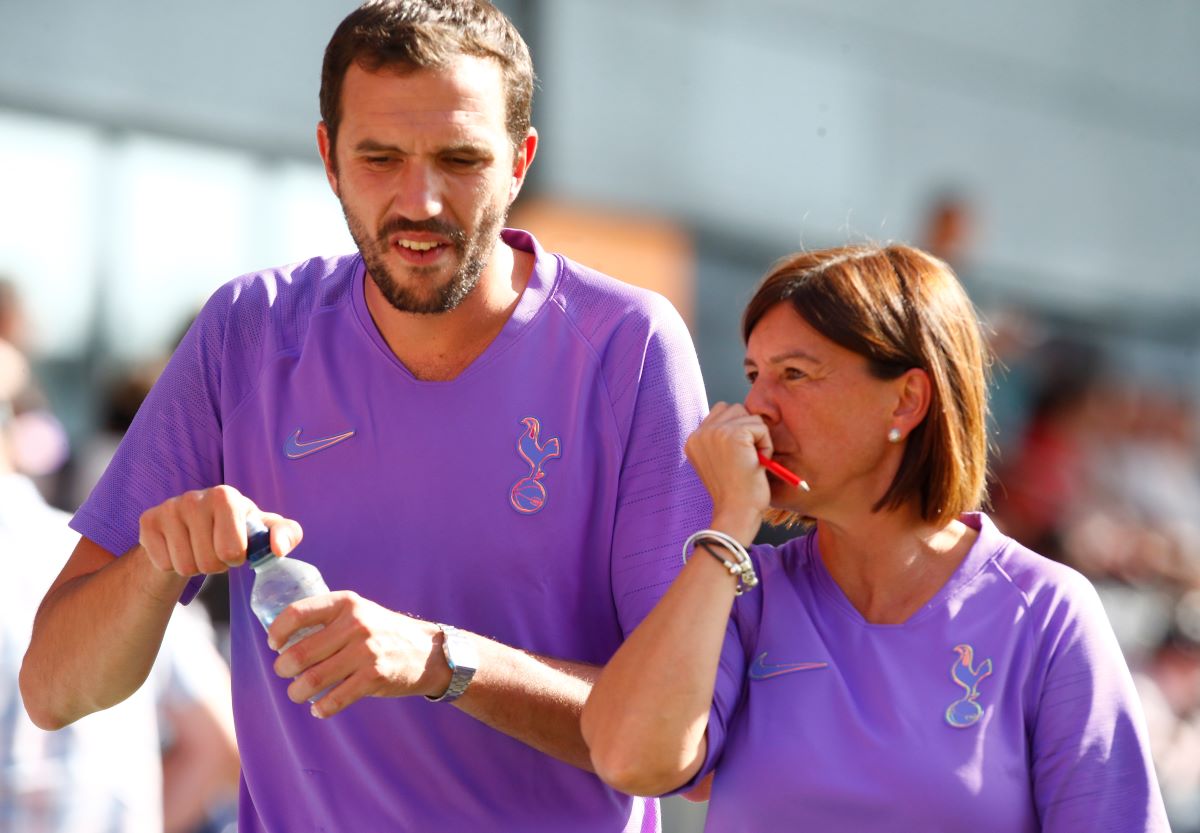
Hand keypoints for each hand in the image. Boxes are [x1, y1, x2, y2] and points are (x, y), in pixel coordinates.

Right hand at [137, 485, 302, 576]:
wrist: (196, 528)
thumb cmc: (238, 529)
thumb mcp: (265, 531)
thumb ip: (286, 534)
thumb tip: (278, 549)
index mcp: (225, 496)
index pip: (231, 550)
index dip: (236, 558)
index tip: (236, 548)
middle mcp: (194, 497)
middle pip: (207, 562)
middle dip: (215, 565)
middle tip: (215, 551)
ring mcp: (168, 508)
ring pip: (184, 566)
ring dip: (195, 566)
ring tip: (199, 549)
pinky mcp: (148, 521)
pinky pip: (163, 564)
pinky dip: (173, 564)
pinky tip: (179, 548)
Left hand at [268, 592, 451, 717]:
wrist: (427, 651)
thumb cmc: (383, 632)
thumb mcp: (359, 611)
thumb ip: (328, 618)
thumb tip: (284, 637)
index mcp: (346, 603)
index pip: (297, 613)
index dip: (278, 631)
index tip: (274, 644)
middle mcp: (355, 625)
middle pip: (299, 653)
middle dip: (283, 668)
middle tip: (285, 672)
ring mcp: (366, 652)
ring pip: (312, 680)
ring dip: (296, 692)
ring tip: (297, 692)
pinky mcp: (374, 677)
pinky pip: (334, 700)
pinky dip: (321, 708)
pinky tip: (319, 708)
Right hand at [684, 402, 771, 540]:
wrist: (736, 513)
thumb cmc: (734, 494)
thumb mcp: (719, 463)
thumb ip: (721, 440)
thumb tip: (742, 418)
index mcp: (693, 440)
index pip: (720, 412)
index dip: (737, 429)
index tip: (739, 455)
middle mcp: (700, 433)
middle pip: (735, 409)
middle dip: (748, 429)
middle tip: (747, 458)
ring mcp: (715, 432)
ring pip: (750, 416)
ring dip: (758, 437)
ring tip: (752, 462)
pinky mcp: (733, 434)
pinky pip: (761, 427)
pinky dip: (766, 445)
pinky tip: (758, 464)